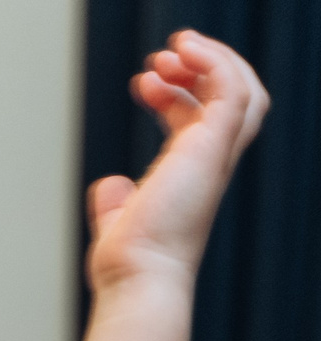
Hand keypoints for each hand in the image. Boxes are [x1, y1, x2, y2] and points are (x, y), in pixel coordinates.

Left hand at [87, 31, 267, 293]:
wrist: (137, 278)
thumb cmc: (128, 261)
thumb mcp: (117, 220)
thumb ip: (115, 200)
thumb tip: (111, 185)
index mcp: (192, 177)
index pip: (200, 120)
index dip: (176, 93)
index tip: (144, 82)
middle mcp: (210, 164)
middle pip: (229, 99)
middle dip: (198, 70)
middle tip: (159, 60)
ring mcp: (216, 154)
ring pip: (241, 88)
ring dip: (208, 60)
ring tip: (170, 51)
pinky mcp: (213, 146)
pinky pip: (231, 87)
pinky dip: (213, 61)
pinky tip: (184, 50)